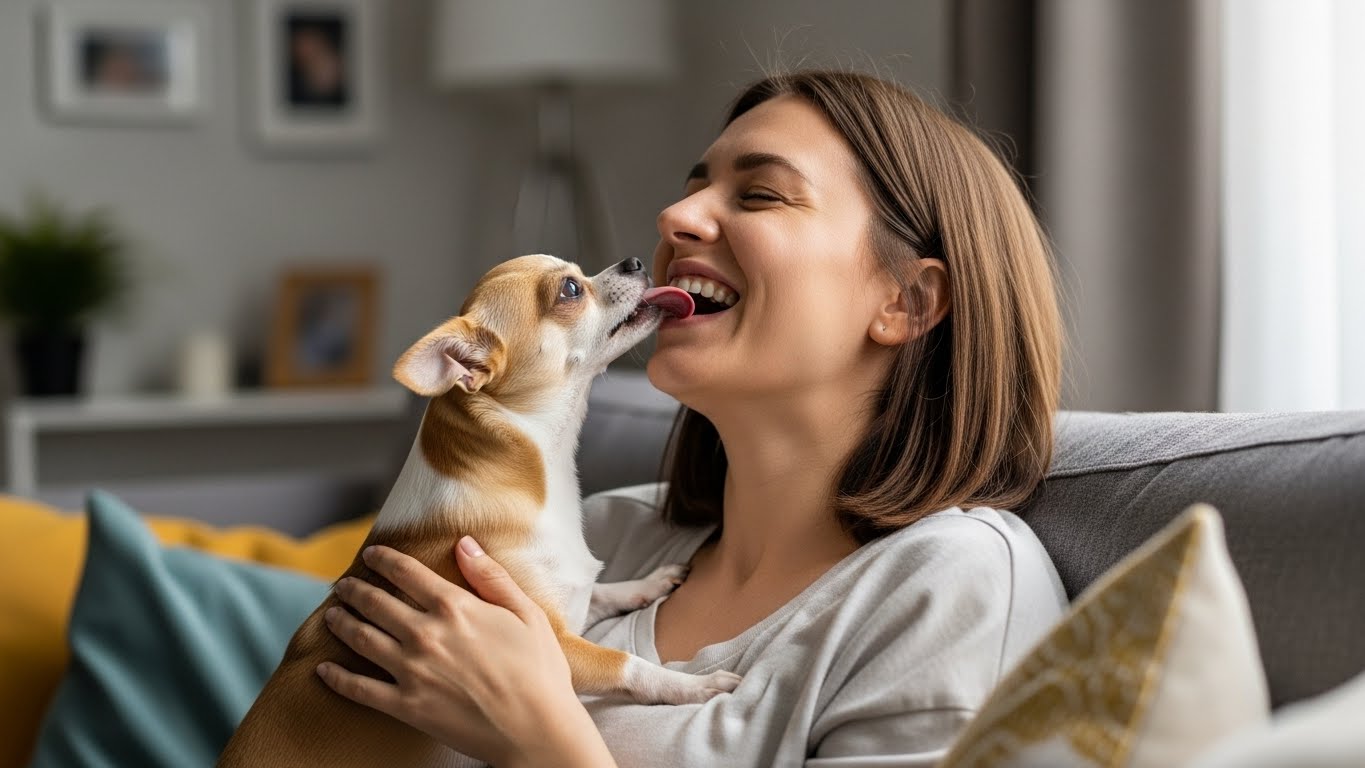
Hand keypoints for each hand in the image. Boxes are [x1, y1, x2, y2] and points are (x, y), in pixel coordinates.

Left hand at [317, 537, 611, 766]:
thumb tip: (464, 543)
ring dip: (341, 622)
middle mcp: (425, 634)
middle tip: (342, 585)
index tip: (371, 554)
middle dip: (354, 590)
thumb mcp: (526, 613)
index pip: (406, 572)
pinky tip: (323, 670)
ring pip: (361, 638)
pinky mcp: (405, 705)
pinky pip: (360, 688)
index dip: (384, 559)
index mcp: (455, 607)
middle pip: (375, 602)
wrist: (535, 730)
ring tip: (332, 615)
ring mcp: (411, 671)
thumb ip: (491, 576)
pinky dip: (337, 678)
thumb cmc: (539, 671)